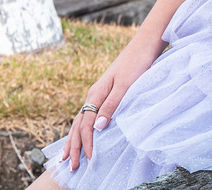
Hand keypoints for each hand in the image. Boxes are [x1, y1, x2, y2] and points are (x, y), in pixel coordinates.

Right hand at [61, 36, 163, 171]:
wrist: (144, 45)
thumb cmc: (137, 63)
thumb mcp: (126, 85)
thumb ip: (112, 105)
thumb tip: (98, 127)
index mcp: (96, 93)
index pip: (86, 124)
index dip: (85, 143)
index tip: (87, 160)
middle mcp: (94, 94)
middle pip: (78, 124)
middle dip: (73, 146)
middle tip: (69, 167)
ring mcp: (99, 94)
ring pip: (81, 121)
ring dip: (75, 140)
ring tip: (67, 156)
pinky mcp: (106, 93)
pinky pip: (89, 116)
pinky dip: (83, 130)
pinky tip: (83, 136)